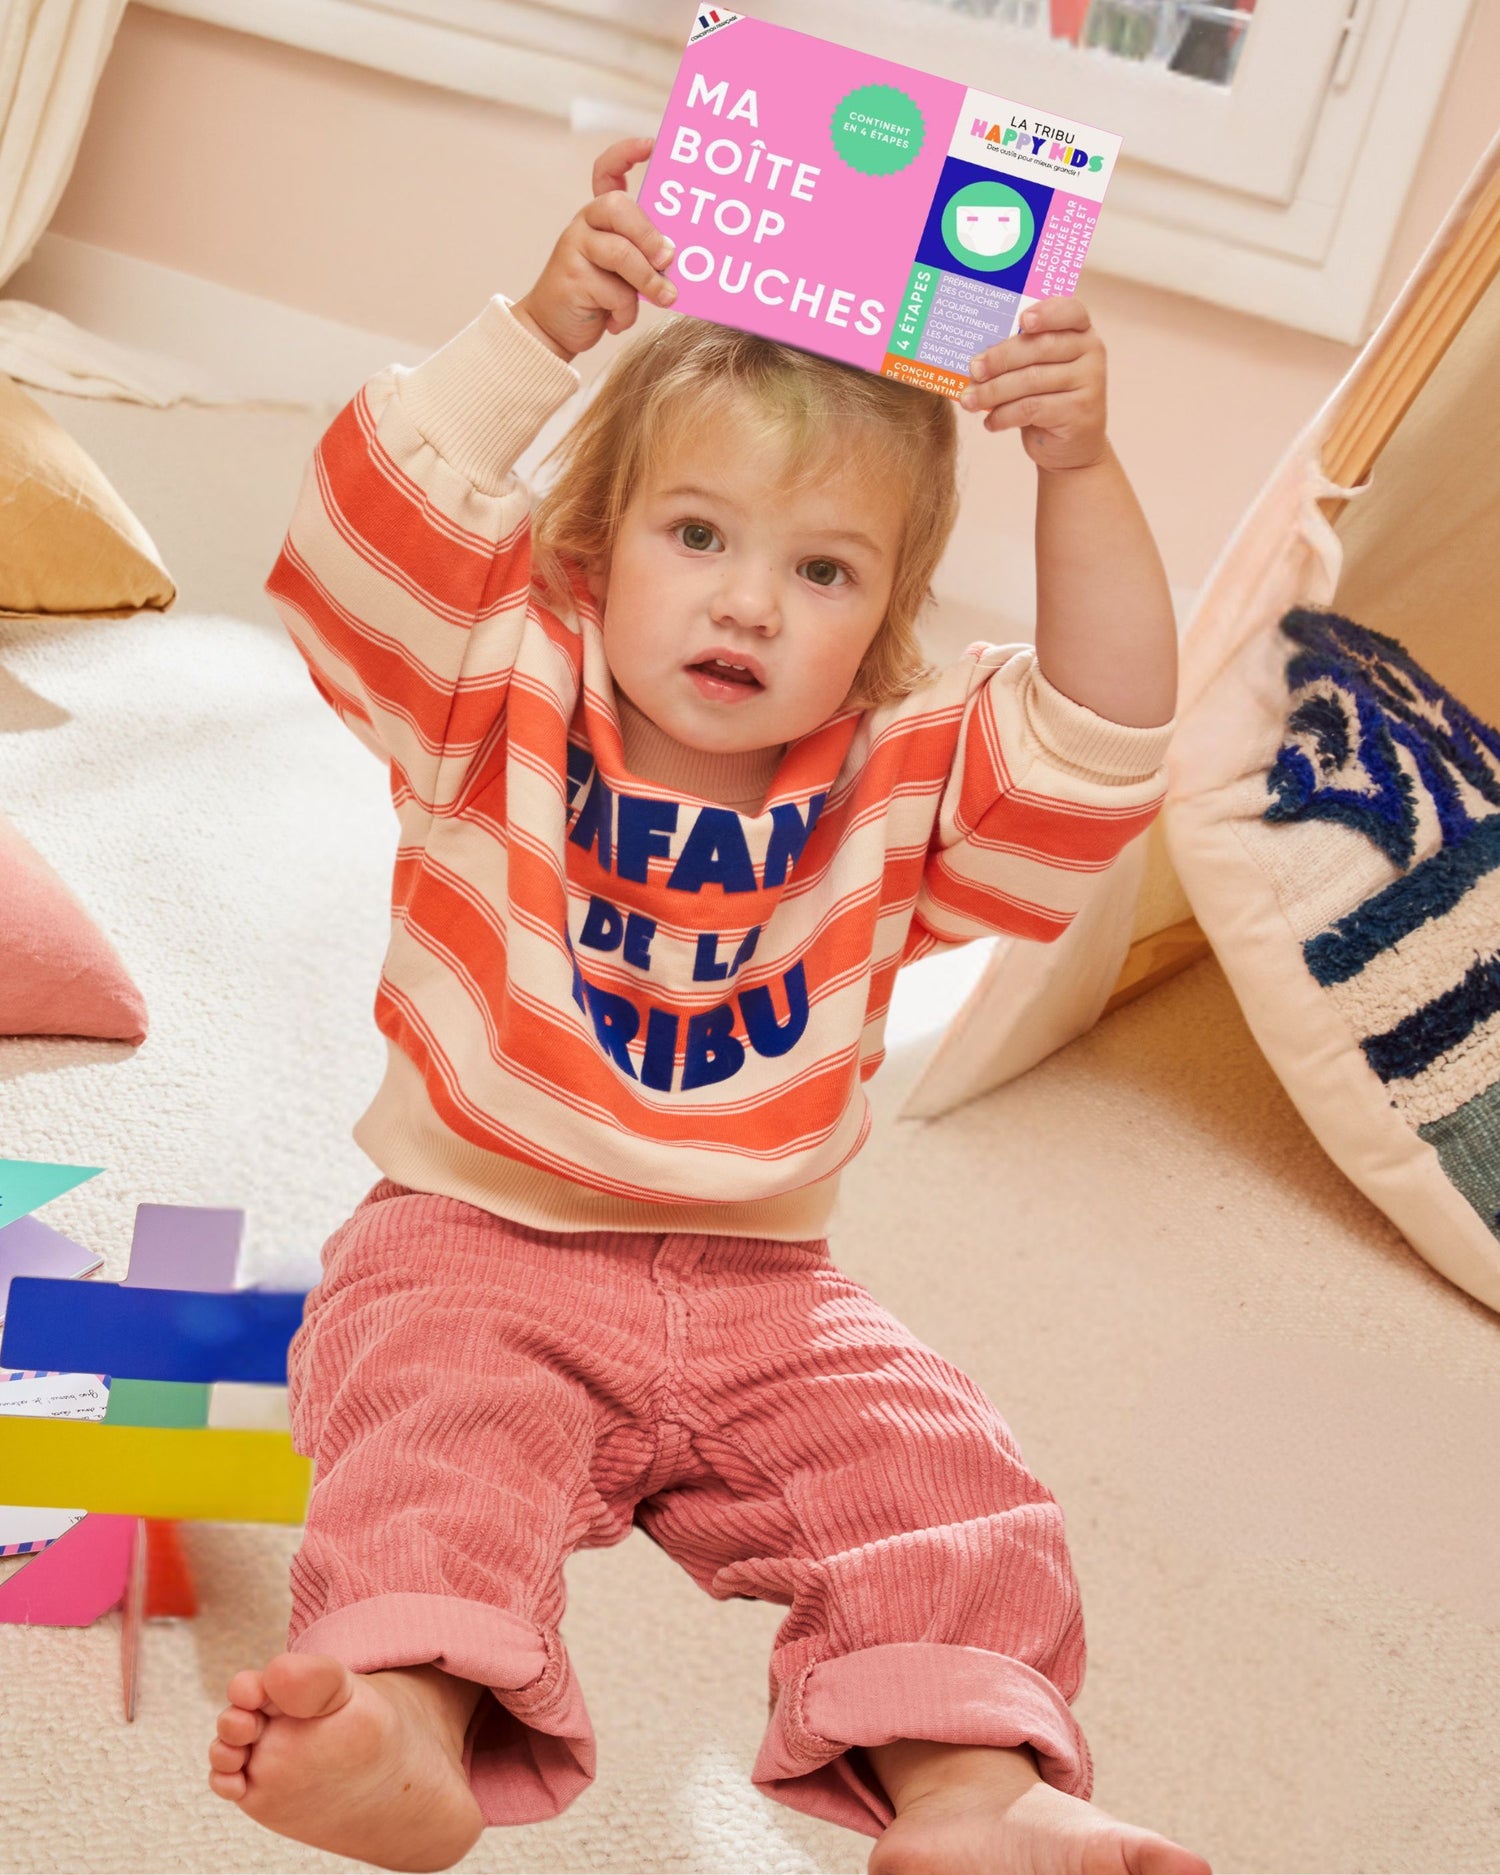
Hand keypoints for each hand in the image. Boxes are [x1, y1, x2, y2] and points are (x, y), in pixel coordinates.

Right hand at [511, 137, 676, 363]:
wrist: (554, 329)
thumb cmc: (599, 297)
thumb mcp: (626, 272)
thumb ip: (644, 257)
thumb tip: (677, 258)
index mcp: (600, 216)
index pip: (606, 172)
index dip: (626, 153)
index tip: (652, 146)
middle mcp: (585, 223)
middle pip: (618, 207)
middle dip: (649, 234)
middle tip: (670, 258)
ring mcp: (574, 248)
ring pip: (621, 253)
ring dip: (648, 279)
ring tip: (666, 298)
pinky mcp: (571, 278)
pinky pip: (614, 292)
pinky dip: (626, 312)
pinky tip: (617, 321)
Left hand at [960, 297, 1107, 473]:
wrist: (1071, 446)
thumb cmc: (1046, 399)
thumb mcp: (1035, 370)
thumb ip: (1019, 356)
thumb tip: (975, 359)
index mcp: (1080, 331)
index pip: (1069, 311)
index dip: (1046, 313)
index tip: (1022, 321)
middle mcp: (1090, 351)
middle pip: (1040, 347)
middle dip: (1000, 358)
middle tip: (973, 370)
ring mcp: (1089, 381)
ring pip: (1031, 380)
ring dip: (993, 391)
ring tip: (970, 401)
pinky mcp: (1079, 411)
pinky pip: (1032, 408)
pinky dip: (1004, 415)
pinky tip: (990, 422)